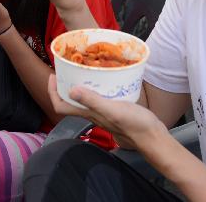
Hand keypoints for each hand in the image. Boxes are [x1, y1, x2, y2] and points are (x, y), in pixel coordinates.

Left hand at [47, 74, 163, 150]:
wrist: (152, 136)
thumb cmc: (134, 125)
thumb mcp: (112, 109)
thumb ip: (93, 101)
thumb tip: (71, 91)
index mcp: (88, 114)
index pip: (61, 106)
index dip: (52, 92)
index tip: (53, 76)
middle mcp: (92, 114)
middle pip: (69, 102)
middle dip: (63, 85)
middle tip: (65, 69)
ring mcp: (102, 112)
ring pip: (83, 98)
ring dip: (78, 85)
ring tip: (81, 70)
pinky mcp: (113, 108)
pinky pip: (97, 96)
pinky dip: (94, 86)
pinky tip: (102, 78)